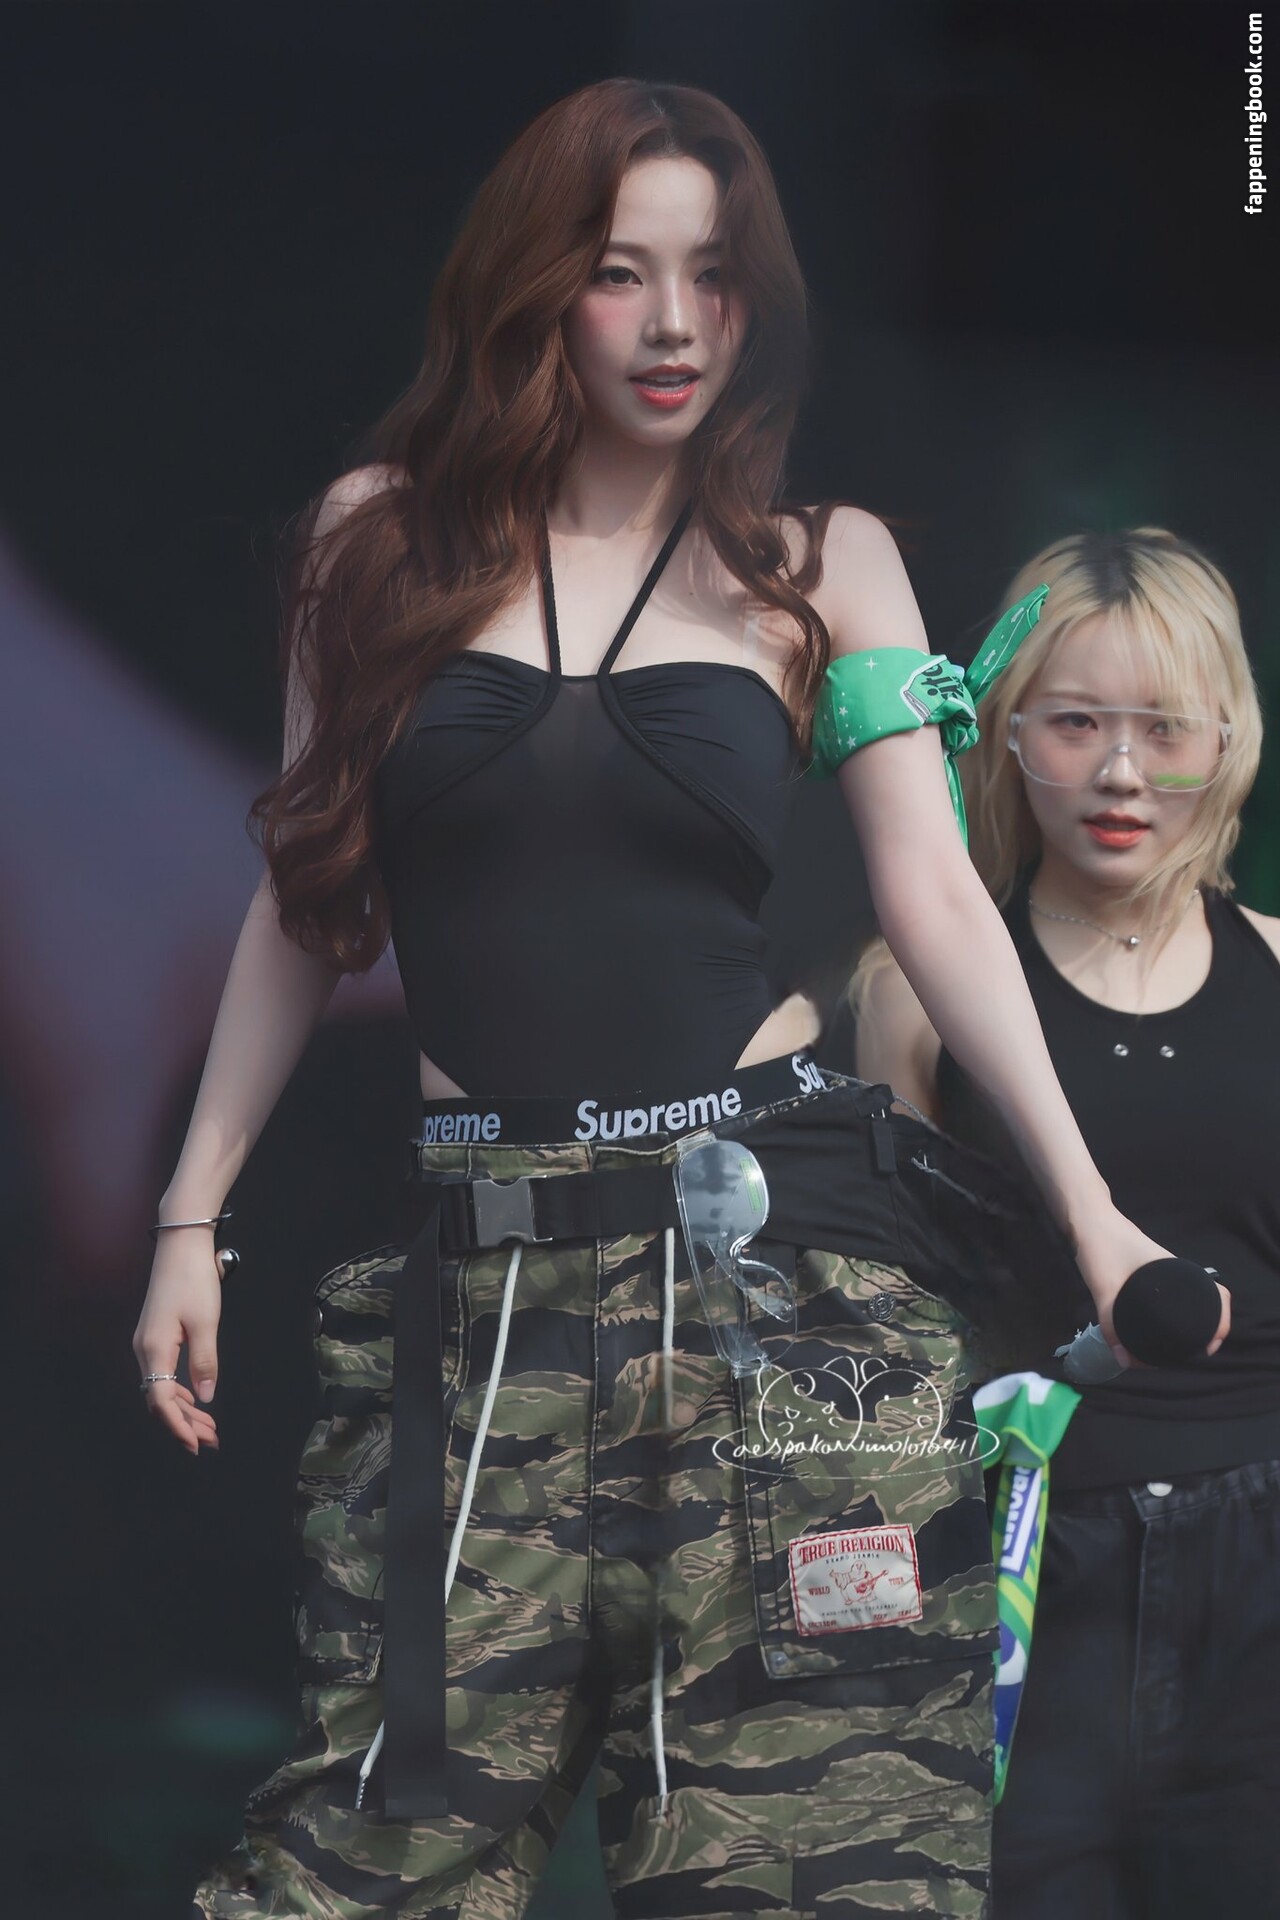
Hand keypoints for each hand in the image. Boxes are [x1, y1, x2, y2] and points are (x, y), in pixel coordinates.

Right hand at [132, 1243, 223, 1453]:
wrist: (180, 1246)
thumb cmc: (194, 1280)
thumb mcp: (206, 1322)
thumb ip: (205, 1362)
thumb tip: (206, 1398)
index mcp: (154, 1349)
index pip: (161, 1400)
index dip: (178, 1426)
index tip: (196, 1444)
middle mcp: (145, 1350)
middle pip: (160, 1398)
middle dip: (184, 1423)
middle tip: (211, 1440)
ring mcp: (148, 1343)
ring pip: (162, 1387)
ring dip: (184, 1409)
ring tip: (208, 1426)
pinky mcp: (156, 1335)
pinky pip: (163, 1373)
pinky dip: (180, 1391)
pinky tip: (195, 1399)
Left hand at [1073, 1206, 1230, 1366]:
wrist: (1088, 1220)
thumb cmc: (1102, 1248)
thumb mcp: (1104, 1289)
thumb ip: (1111, 1326)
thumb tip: (1123, 1361)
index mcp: (1177, 1273)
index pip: (1218, 1297)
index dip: (1220, 1324)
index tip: (1207, 1348)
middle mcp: (1175, 1273)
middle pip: (1205, 1303)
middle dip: (1203, 1330)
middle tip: (1187, 1352)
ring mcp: (1162, 1273)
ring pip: (1185, 1301)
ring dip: (1185, 1322)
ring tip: (1170, 1347)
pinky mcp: (1147, 1274)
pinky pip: (1168, 1298)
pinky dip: (1168, 1314)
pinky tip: (1150, 1329)